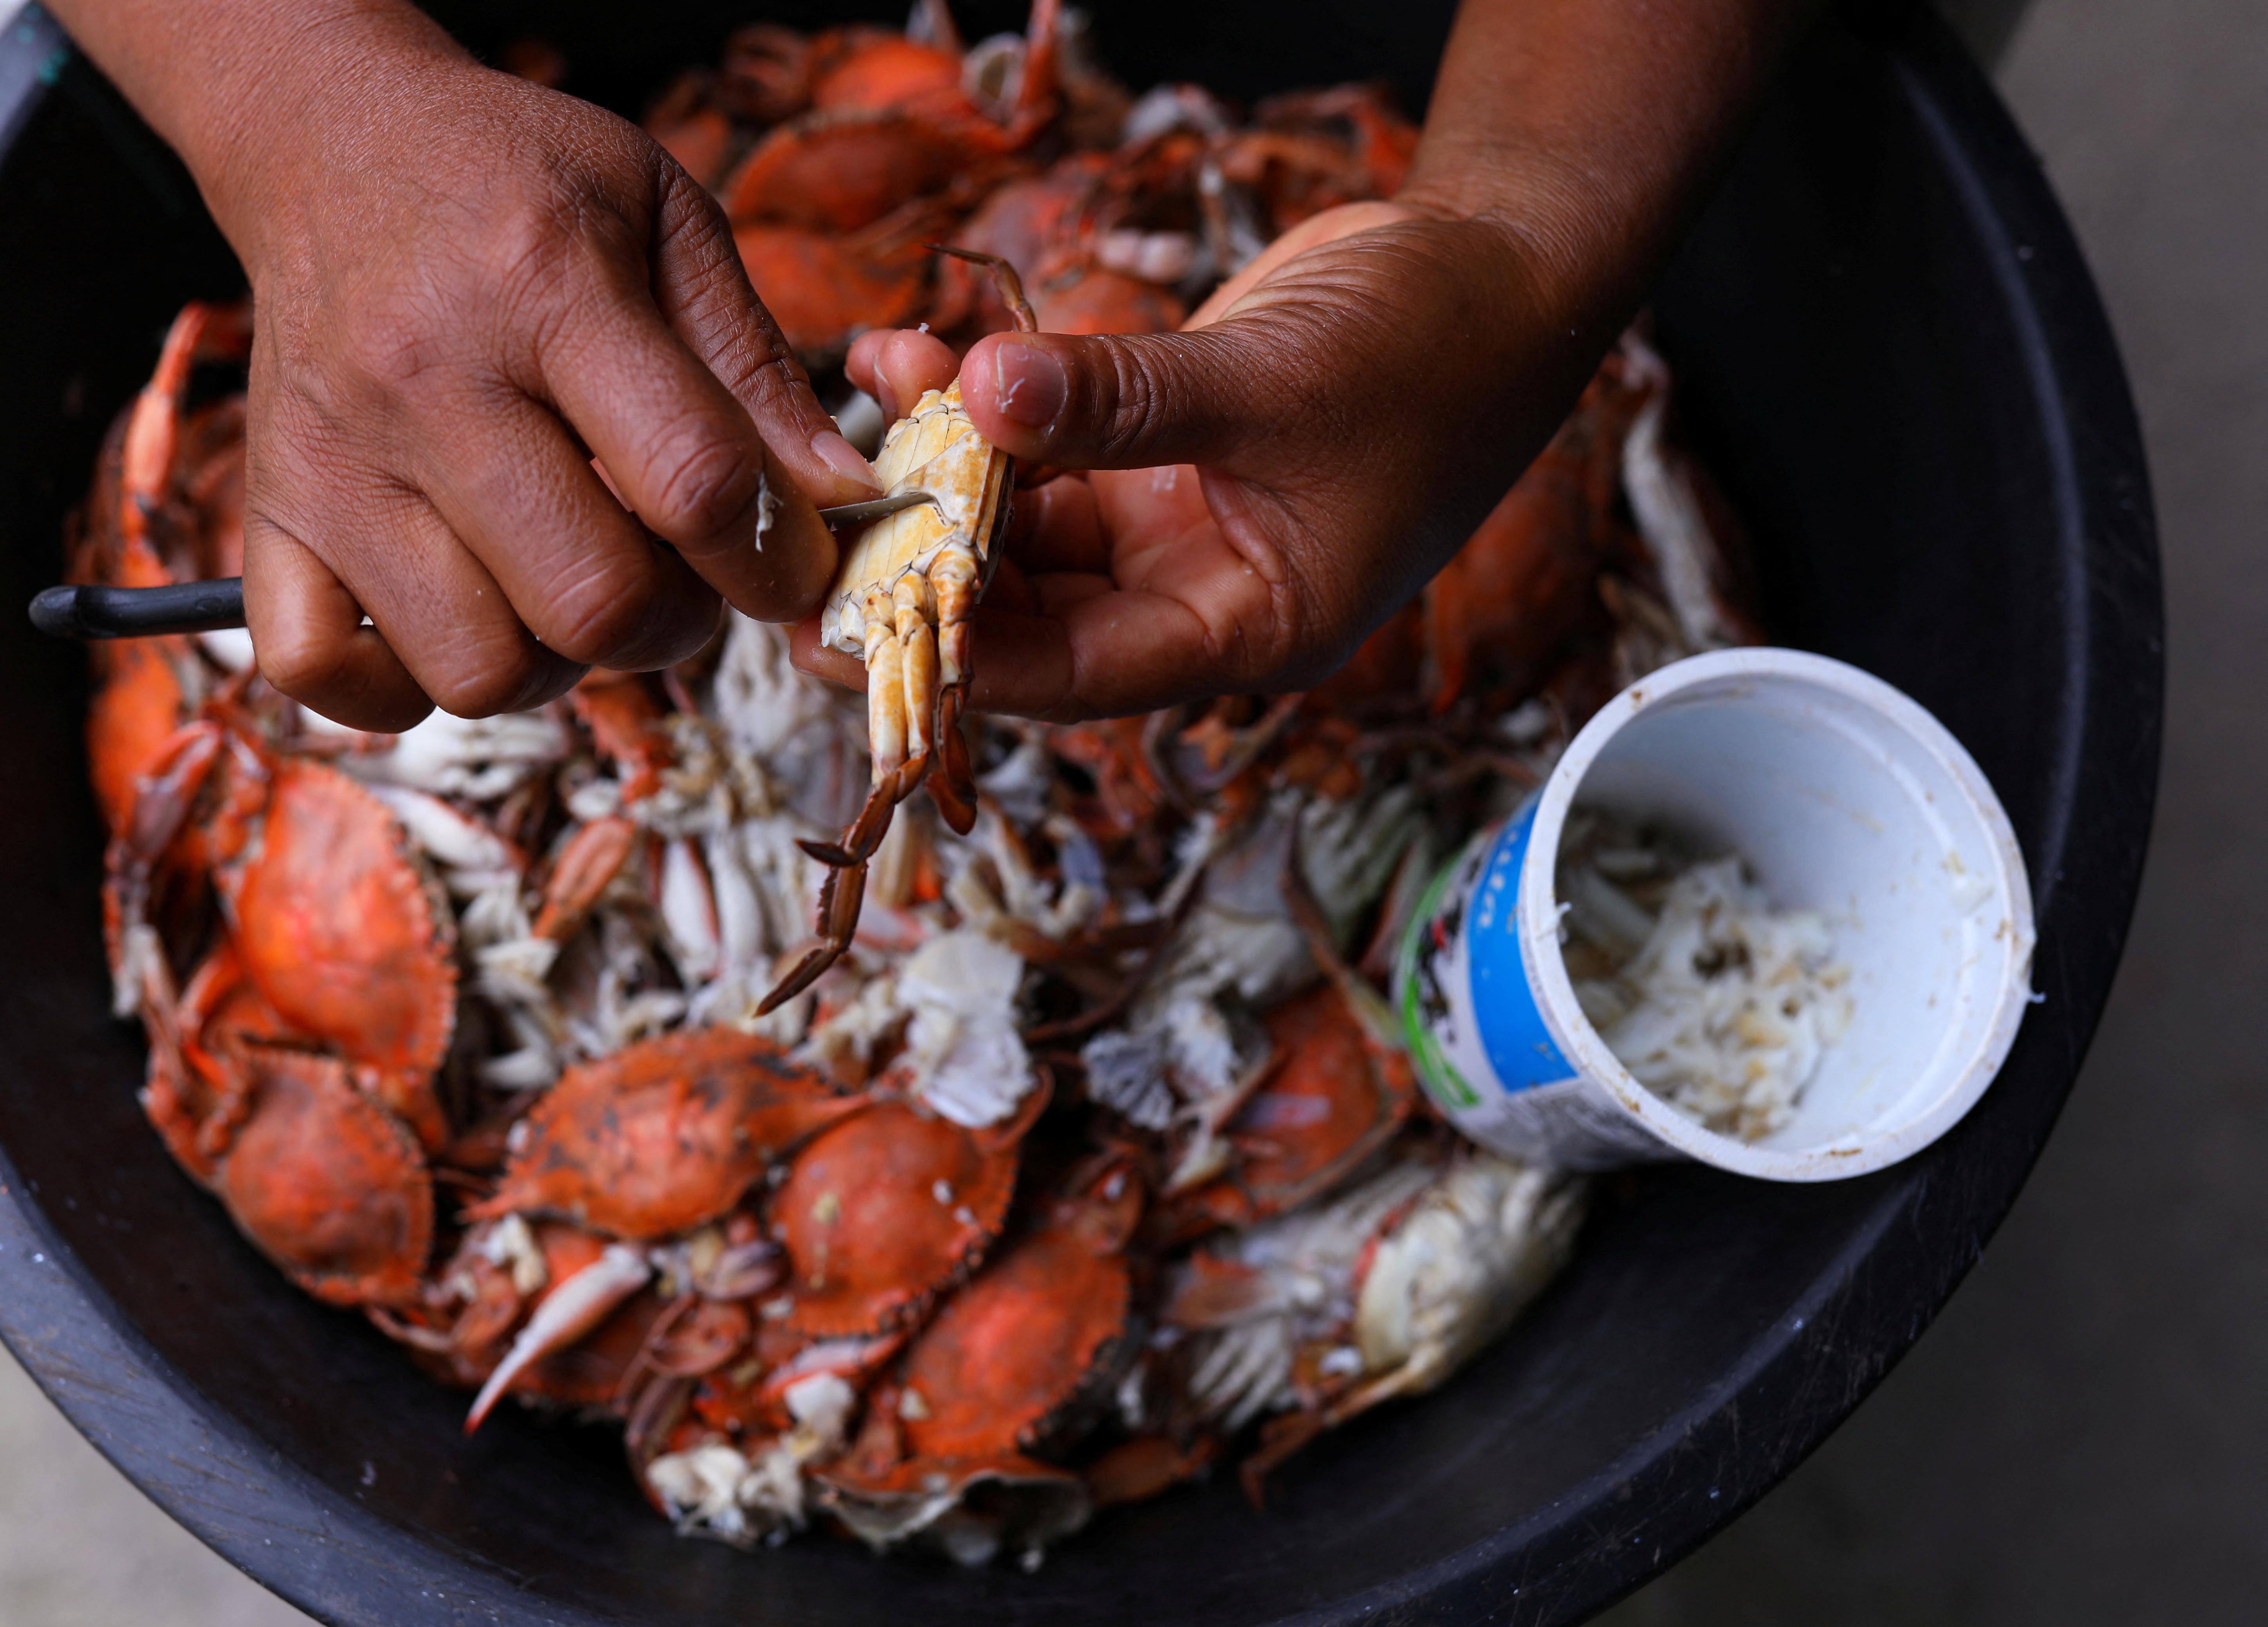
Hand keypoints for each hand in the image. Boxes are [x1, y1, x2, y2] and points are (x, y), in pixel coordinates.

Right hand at [62, 3, 884, 730]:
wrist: (329, 140)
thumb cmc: (517, 182)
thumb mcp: (666, 216)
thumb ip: (758, 365)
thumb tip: (841, 497)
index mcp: (540, 284)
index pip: (692, 483)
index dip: (771, 556)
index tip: (786, 562)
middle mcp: (422, 380)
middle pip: (591, 603)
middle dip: (673, 622)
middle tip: (676, 574)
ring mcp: (332, 461)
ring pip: (479, 670)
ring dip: (554, 660)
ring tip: (567, 582)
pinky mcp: (268, 515)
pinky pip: (327, 678)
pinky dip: (404, 685)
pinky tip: (460, 613)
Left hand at [782, 0, 1809, 721]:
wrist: (1496, 272)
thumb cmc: (1432, 352)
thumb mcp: (1272, 382)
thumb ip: (1124, 400)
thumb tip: (982, 394)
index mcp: (1248, 631)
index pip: (1077, 674)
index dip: (959, 656)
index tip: (848, 624)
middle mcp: (1200, 598)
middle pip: (1031, 618)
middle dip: (926, 572)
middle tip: (810, 536)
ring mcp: (1173, 530)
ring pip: (1025, 534)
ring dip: (943, 477)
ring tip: (862, 409)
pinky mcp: (1153, 462)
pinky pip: (1043, 459)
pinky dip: (982, 416)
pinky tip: (914, 360)